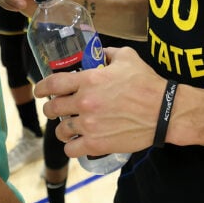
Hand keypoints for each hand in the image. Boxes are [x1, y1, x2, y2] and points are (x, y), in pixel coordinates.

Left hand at [35, 47, 167, 156]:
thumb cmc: (147, 83)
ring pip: (60, 131)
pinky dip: (72, 147)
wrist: (164, 111)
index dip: (41, 88)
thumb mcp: (127, 58)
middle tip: (55, 109)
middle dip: (51, 108)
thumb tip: (98, 53)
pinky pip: (72, 150)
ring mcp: (89, 125)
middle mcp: (84, 103)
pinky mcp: (97, 144)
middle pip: (53, 108)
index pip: (53, 84)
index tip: (39, 91)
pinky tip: (77, 143)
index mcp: (88, 80)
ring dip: (62, 129)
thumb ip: (108, 53)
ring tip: (68, 127)